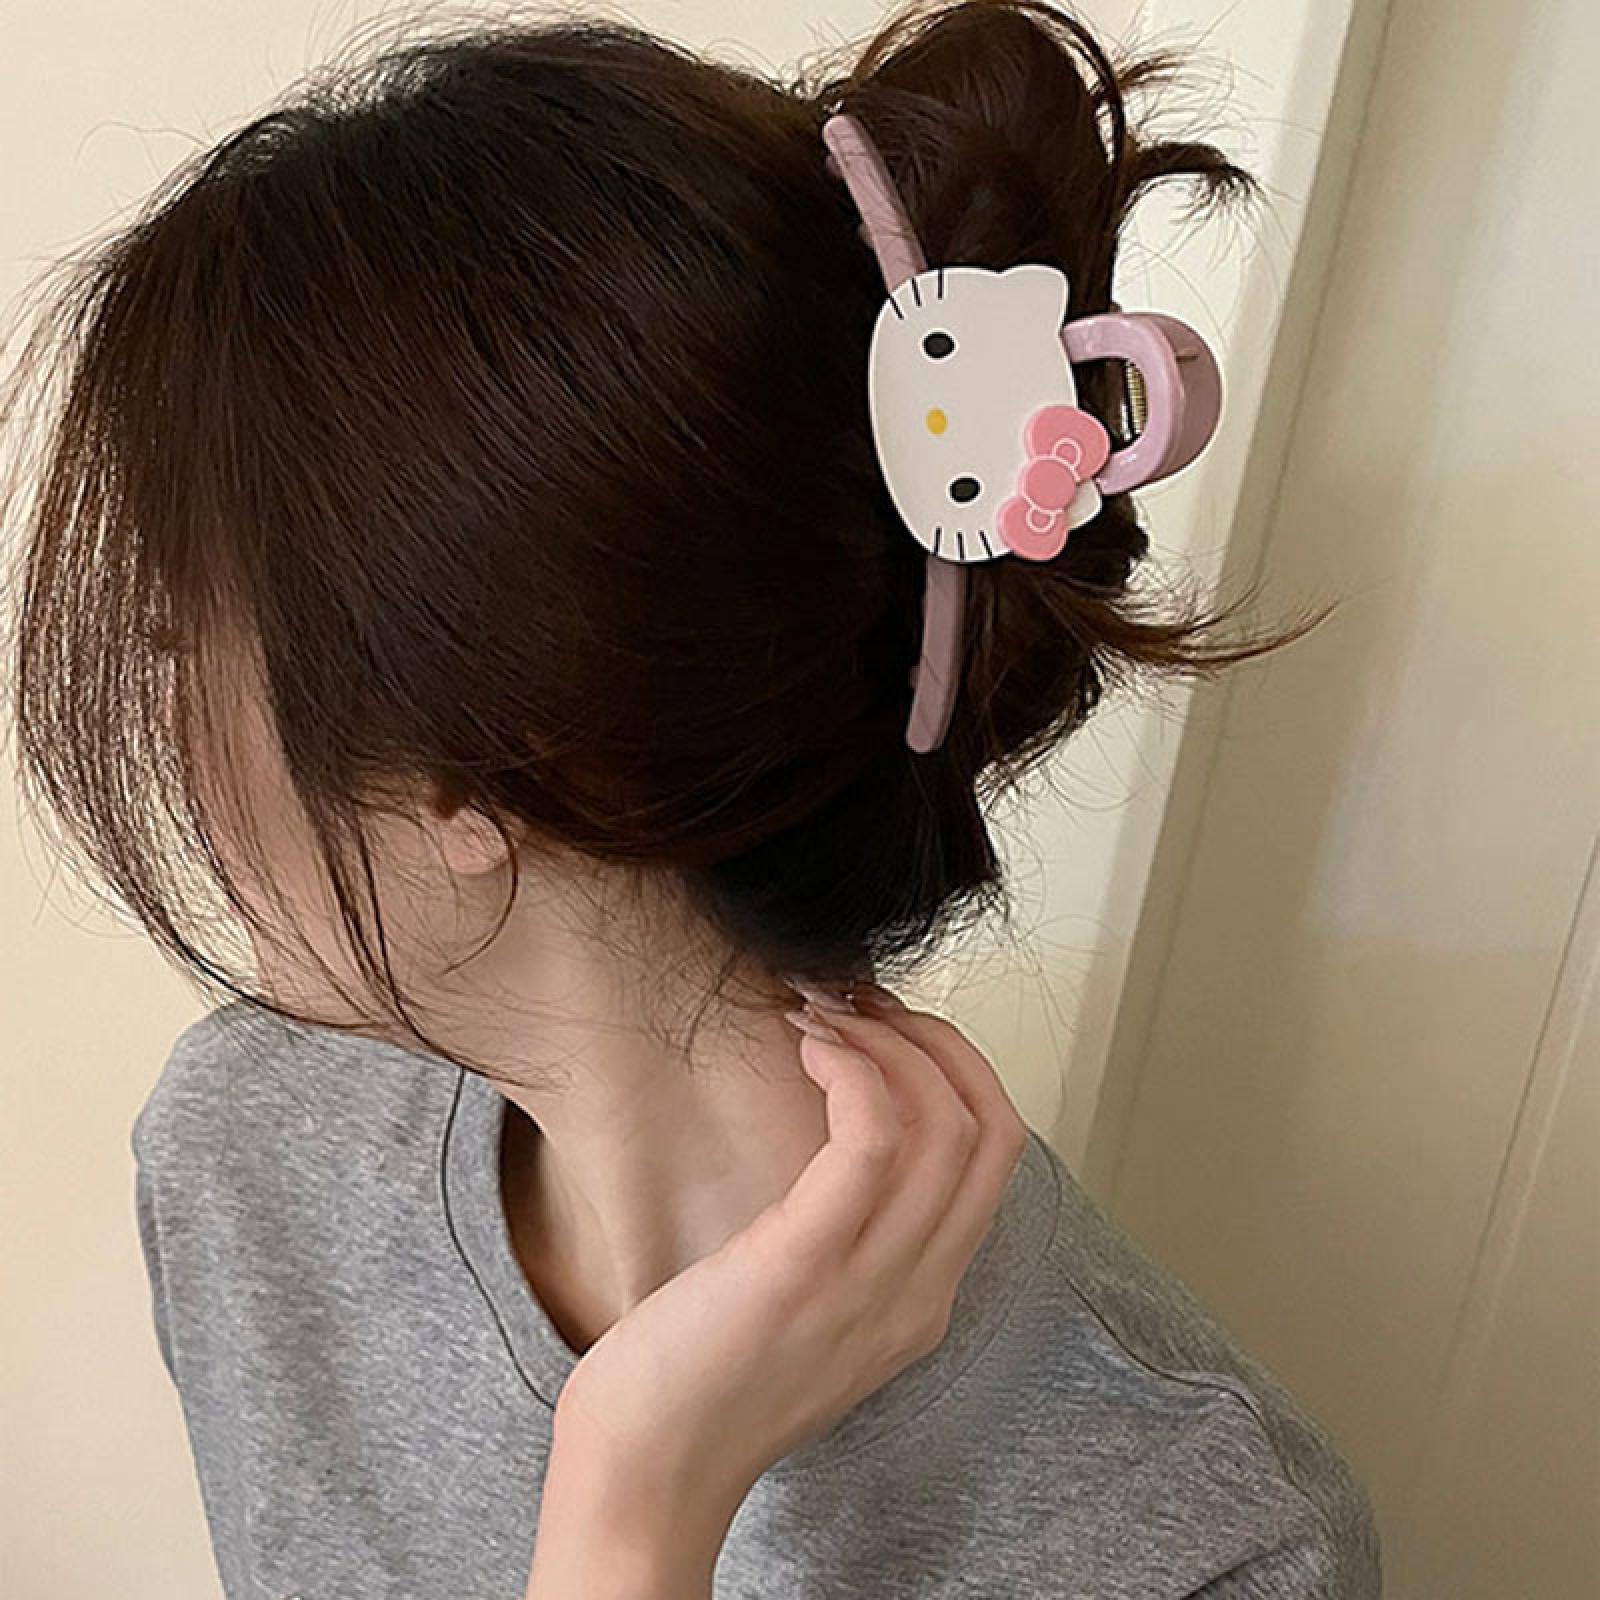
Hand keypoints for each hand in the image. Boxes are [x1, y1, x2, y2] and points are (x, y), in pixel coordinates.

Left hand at [546, 984, 1030, 1535]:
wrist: (642, 1474)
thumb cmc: (695, 1377)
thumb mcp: (803, 1309)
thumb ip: (843, 1241)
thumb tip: (839, 1134)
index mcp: (923, 1298)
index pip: (994, 1154)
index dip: (954, 1065)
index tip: (884, 1025)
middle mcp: (919, 1292)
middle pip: (990, 1126)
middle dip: (933, 1037)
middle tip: (855, 1003)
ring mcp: (873, 1283)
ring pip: (944, 1122)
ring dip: (885, 1039)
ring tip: (819, 1015)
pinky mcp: (808, 1264)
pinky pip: (874, 1139)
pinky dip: (853, 1069)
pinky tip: (806, 1049)